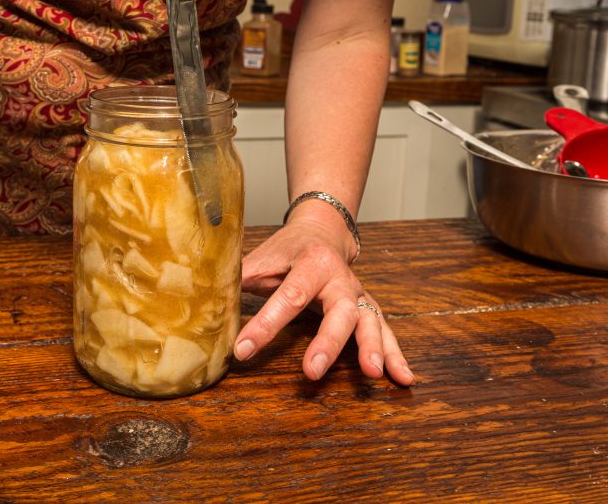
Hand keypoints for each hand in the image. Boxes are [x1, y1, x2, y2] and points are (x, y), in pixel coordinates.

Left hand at [235, 215, 413, 384]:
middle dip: (327, 342)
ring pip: (370, 321)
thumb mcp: (262, 256)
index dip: (264, 325)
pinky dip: (396, 355)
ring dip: (373, 349)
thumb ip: (239, 275)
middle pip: (339, 311)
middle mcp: (340, 280)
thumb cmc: (287, 249)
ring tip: (373, 375)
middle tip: (313, 370)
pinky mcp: (368, 310)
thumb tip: (204, 296)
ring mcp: (358, 295)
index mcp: (311, 263)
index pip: (287, 296)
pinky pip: (385, 332)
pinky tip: (403, 378)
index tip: (242, 349)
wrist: (324, 230)